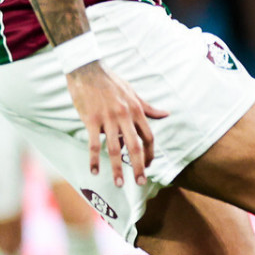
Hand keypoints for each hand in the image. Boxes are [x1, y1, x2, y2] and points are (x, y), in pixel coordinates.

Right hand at [66, 62, 167, 186]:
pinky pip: (93, 144)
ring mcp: (107, 119)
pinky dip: (94, 159)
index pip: (148, 137)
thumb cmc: (111, 82)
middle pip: (135, 146)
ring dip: (117, 168)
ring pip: (114, 148)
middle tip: (140, 182)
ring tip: (119, 184)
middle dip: (139, 166)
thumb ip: (148, 108)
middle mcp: (125, 116)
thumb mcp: (133, 93)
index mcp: (136, 110)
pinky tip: (95, 171)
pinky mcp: (90, 120)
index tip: (149, 166)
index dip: (150, 153)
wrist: (87, 70)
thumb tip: (166, 114)